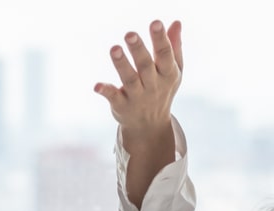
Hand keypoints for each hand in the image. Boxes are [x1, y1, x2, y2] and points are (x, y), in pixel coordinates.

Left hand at [94, 20, 183, 135]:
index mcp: (167, 74)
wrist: (150, 126)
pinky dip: (106, 91)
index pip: (165, 55)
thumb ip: (174, 46)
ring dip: (121, 65)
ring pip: (129, 80)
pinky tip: (97, 86)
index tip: (156, 23)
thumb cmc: (162, 89)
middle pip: (145, 66)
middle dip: (138, 50)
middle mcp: (153, 85)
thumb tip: (176, 22)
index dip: (160, 39)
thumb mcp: (172, 70)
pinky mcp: (121, 105)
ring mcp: (137, 96)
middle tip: (129, 34)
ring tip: (114, 49)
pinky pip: (114, 98)